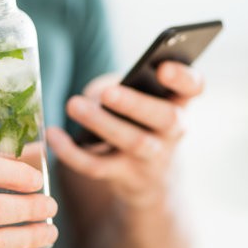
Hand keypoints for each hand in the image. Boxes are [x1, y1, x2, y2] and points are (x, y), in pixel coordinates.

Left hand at [47, 61, 204, 207]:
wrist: (150, 179)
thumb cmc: (139, 122)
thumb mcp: (139, 100)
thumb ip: (121, 88)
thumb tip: (95, 96)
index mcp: (179, 102)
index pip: (194, 87)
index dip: (183, 78)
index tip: (163, 67)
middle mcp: (173, 131)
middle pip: (165, 118)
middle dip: (136, 105)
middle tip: (108, 93)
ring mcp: (152, 157)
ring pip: (133, 142)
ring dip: (102, 124)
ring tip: (74, 105)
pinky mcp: (127, 177)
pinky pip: (98, 167)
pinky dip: (72, 152)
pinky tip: (53, 134)